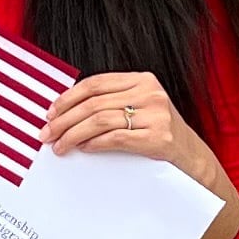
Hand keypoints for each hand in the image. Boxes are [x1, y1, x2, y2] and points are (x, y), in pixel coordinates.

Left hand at [44, 71, 227, 199]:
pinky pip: (115, 138)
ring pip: (100, 120)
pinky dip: (94, 143)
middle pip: (94, 103)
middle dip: (64, 119)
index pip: (96, 83)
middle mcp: (150, 93)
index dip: (69, 97)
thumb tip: (65, 112)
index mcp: (143, 80)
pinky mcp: (158, 138)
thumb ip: (112, 103)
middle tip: (47, 133)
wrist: (191, 158)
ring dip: (73, 134)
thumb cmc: (158, 133)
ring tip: (60, 145)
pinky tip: (83, 148)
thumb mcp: (140, 108)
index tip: (51, 112)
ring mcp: (156, 115)